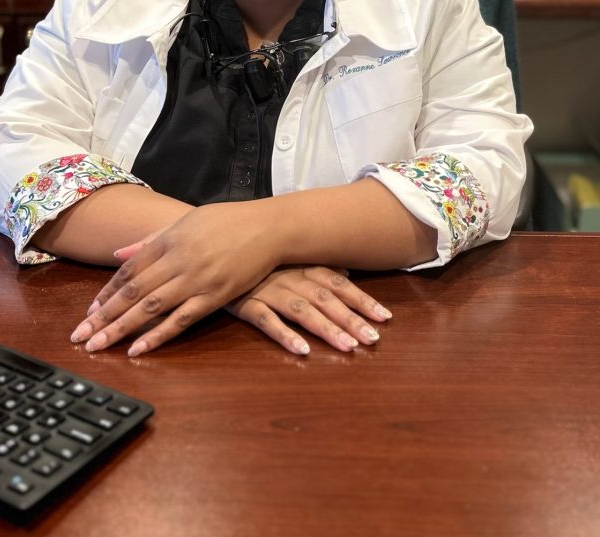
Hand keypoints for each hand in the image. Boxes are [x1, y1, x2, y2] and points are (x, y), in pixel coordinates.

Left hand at [70, 202, 280, 355]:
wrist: (269, 227)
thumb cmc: (227, 221)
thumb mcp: (185, 222)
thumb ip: (150, 240)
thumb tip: (119, 253)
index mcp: (168, 239)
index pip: (128, 270)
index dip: (106, 292)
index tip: (89, 312)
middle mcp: (177, 259)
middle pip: (132, 292)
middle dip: (103, 316)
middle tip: (79, 337)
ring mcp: (196, 279)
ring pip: (150, 308)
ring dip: (120, 329)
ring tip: (98, 346)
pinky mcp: (215, 296)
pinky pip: (181, 320)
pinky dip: (158, 336)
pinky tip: (137, 349)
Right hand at [227, 266, 392, 354]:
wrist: (214, 249)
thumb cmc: (256, 258)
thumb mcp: (288, 258)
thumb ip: (317, 268)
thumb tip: (347, 273)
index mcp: (302, 266)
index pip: (339, 284)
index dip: (362, 300)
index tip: (385, 317)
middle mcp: (290, 277)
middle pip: (326, 299)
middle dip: (352, 319)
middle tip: (373, 340)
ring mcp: (268, 289)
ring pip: (302, 310)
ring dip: (327, 328)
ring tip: (348, 347)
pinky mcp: (245, 302)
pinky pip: (267, 320)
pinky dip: (285, 334)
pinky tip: (302, 350)